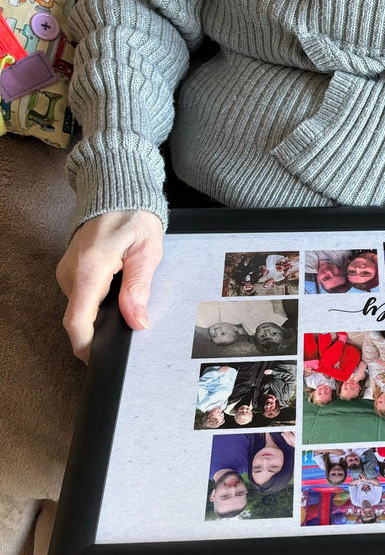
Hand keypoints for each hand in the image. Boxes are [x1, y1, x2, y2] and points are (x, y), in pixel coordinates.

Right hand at [56, 210, 162, 363]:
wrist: (116, 194)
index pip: (77, 320)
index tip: (99, 360)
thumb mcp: (147, 252)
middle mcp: (71, 272)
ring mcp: (68, 272)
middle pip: (80, 318)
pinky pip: (83, 297)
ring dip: (103, 314)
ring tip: (128, 302)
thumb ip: (139, 288)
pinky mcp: (71, 271)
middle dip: (102, 330)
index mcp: (90, 268)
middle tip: (132, 325)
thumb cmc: (134, 217)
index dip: (86, 346)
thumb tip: (137, 321)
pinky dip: (99, 302)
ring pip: (82, 309)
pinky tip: (118, 291)